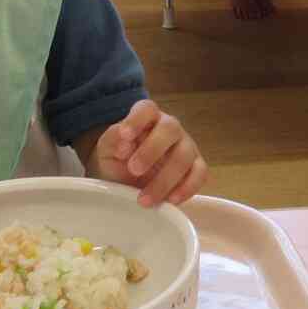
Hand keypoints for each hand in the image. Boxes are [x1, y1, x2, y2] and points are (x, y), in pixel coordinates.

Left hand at [91, 100, 207, 206]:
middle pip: (170, 129)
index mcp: (148, 117)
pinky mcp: (196, 167)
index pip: (146, 109)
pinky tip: (170, 200)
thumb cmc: (118, 160)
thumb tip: (125, 144)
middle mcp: (170, 128)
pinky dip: (187, 188)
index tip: (124, 135)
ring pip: (184, 155)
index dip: (137, 120)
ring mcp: (187, 146)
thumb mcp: (107, 150)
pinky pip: (200, 174)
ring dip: (165, 179)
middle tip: (134, 170)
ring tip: (144, 199)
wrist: (128, 181)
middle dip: (152, 150)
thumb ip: (113, 141)